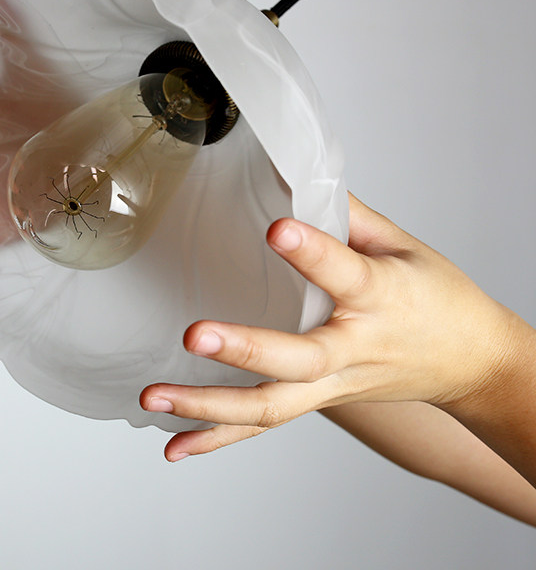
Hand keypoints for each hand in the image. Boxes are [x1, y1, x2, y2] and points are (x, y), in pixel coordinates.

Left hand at [141, 194, 528, 462]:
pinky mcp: (319, 400)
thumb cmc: (439, 299)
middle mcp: (354, 348)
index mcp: (381, 297)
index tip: (278, 229)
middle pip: (298, 358)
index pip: (345, 273)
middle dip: (244, 349)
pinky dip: (218, 438)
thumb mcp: (405, 245)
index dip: (313, 252)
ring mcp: (334, 385)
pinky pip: (265, 425)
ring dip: (208, 407)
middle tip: (193, 334)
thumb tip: (294, 178)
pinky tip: (175, 446)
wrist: (471, 363)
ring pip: (271, 406)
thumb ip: (348, 215)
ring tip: (153, 398)